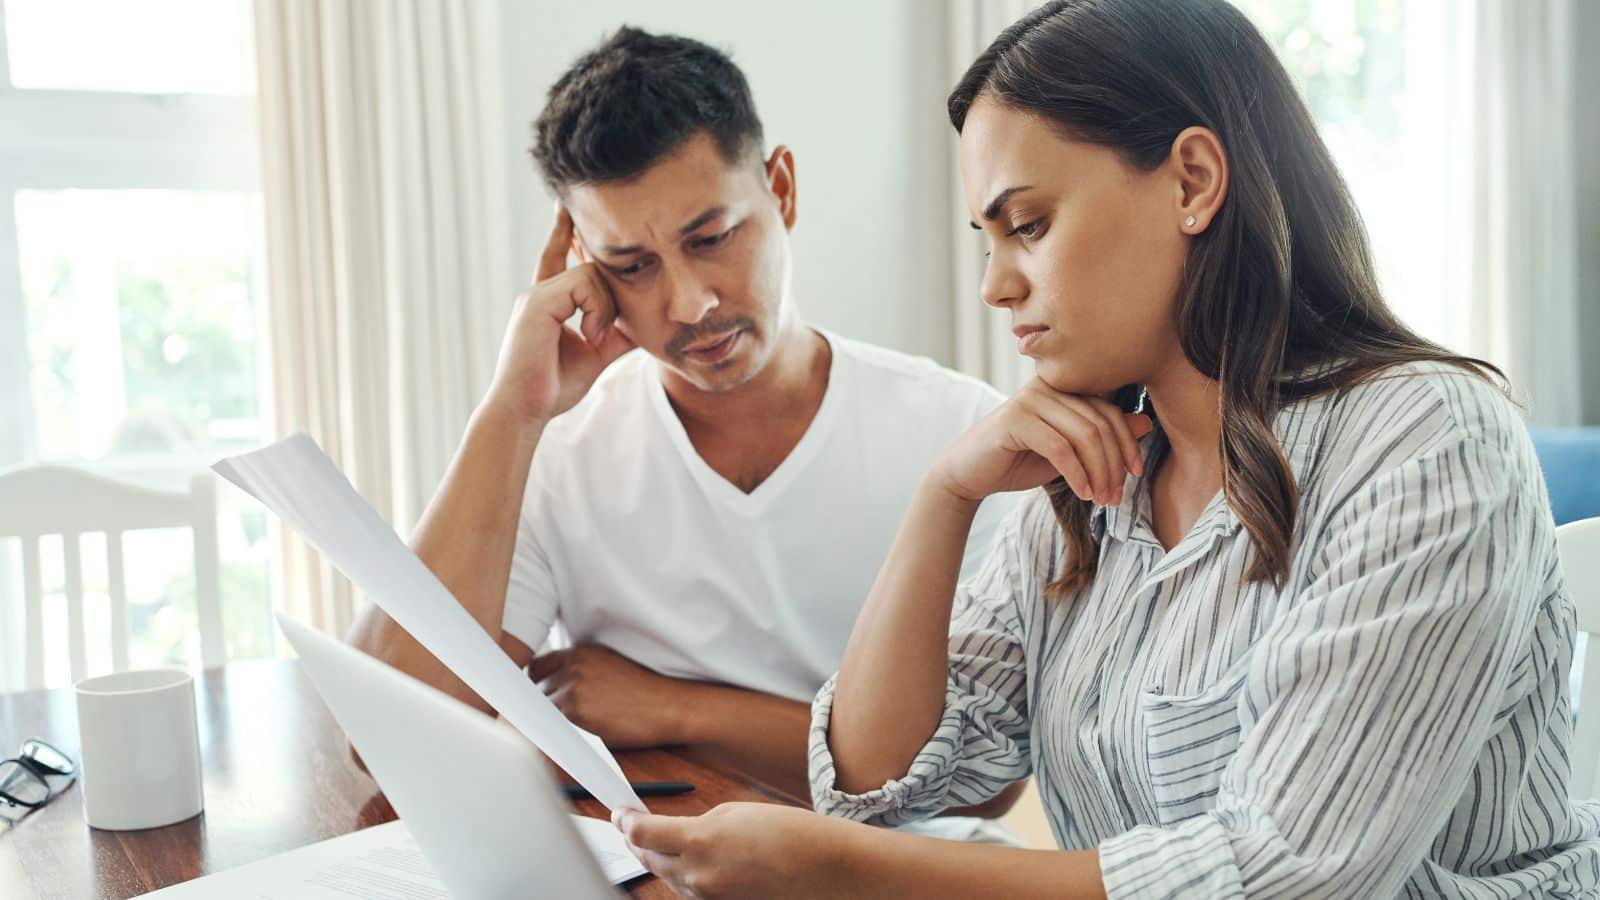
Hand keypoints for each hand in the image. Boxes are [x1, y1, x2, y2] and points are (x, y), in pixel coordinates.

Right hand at [483, 206, 635, 427]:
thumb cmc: (553, 386)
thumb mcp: (596, 353)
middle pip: (587, 264)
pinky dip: (597, 311)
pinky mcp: (538, 301)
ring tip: (597, 339)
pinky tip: (590, 337)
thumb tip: (645, 321)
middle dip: (603, 269)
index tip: (569, 209)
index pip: (556, 256)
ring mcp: (536, 294)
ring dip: (606, 308)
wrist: (526, 409)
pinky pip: (584, 284)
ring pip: (591, 273)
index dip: (564, 233)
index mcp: (547, 303)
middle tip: (609, 305)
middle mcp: (539, 292)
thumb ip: (616, 331)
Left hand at [529, 643, 690, 747]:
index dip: (538, 686)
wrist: (667, 706)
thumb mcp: (608, 666)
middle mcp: (572, 667)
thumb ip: (579, 670)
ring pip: (542, 712)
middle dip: (545, 706)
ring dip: (553, 722)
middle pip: (536, 691)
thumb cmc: (643, 691)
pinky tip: (578, 736)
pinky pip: (552, 728)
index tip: (543, 699)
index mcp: (579, 652)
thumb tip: (549, 688)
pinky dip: (559, 735)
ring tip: (577, 729)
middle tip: (563, 719)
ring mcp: (572, 689)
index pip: (537, 667)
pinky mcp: (576, 713)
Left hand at [614, 803, 854, 898]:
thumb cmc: (789, 834)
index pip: (642, 833)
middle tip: (629, 825)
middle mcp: (698, 875)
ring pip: (668, 877)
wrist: (824, 869)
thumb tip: (676, 832)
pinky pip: (690, 890)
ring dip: (660, 858)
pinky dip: (685, 875)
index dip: (625, 821)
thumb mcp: (736, 813)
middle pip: (648, 858)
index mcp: (700, 841)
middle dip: (637, 840)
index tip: (619, 812)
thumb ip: (698, 823)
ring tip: (657, 841)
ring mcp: (709, 897)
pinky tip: (691, 862)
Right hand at [932, 378, 1152, 504]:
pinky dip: (1077, 474)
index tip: (1133, 474)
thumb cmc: (1019, 461)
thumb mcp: (1069, 452)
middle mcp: (1048, 385)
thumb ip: (1101, 437)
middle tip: (1115, 496)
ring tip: (1101, 499)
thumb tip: (1145, 424)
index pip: (1109, 409)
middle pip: (1099, 423)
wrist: (969, 474)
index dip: (1127, 443)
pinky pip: (1060, 447)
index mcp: (1063, 387)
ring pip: (1083, 435)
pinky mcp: (1015, 419)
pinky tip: (1083, 494)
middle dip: (1113, 464)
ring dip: (1098, 473)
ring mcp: (1030, 399)